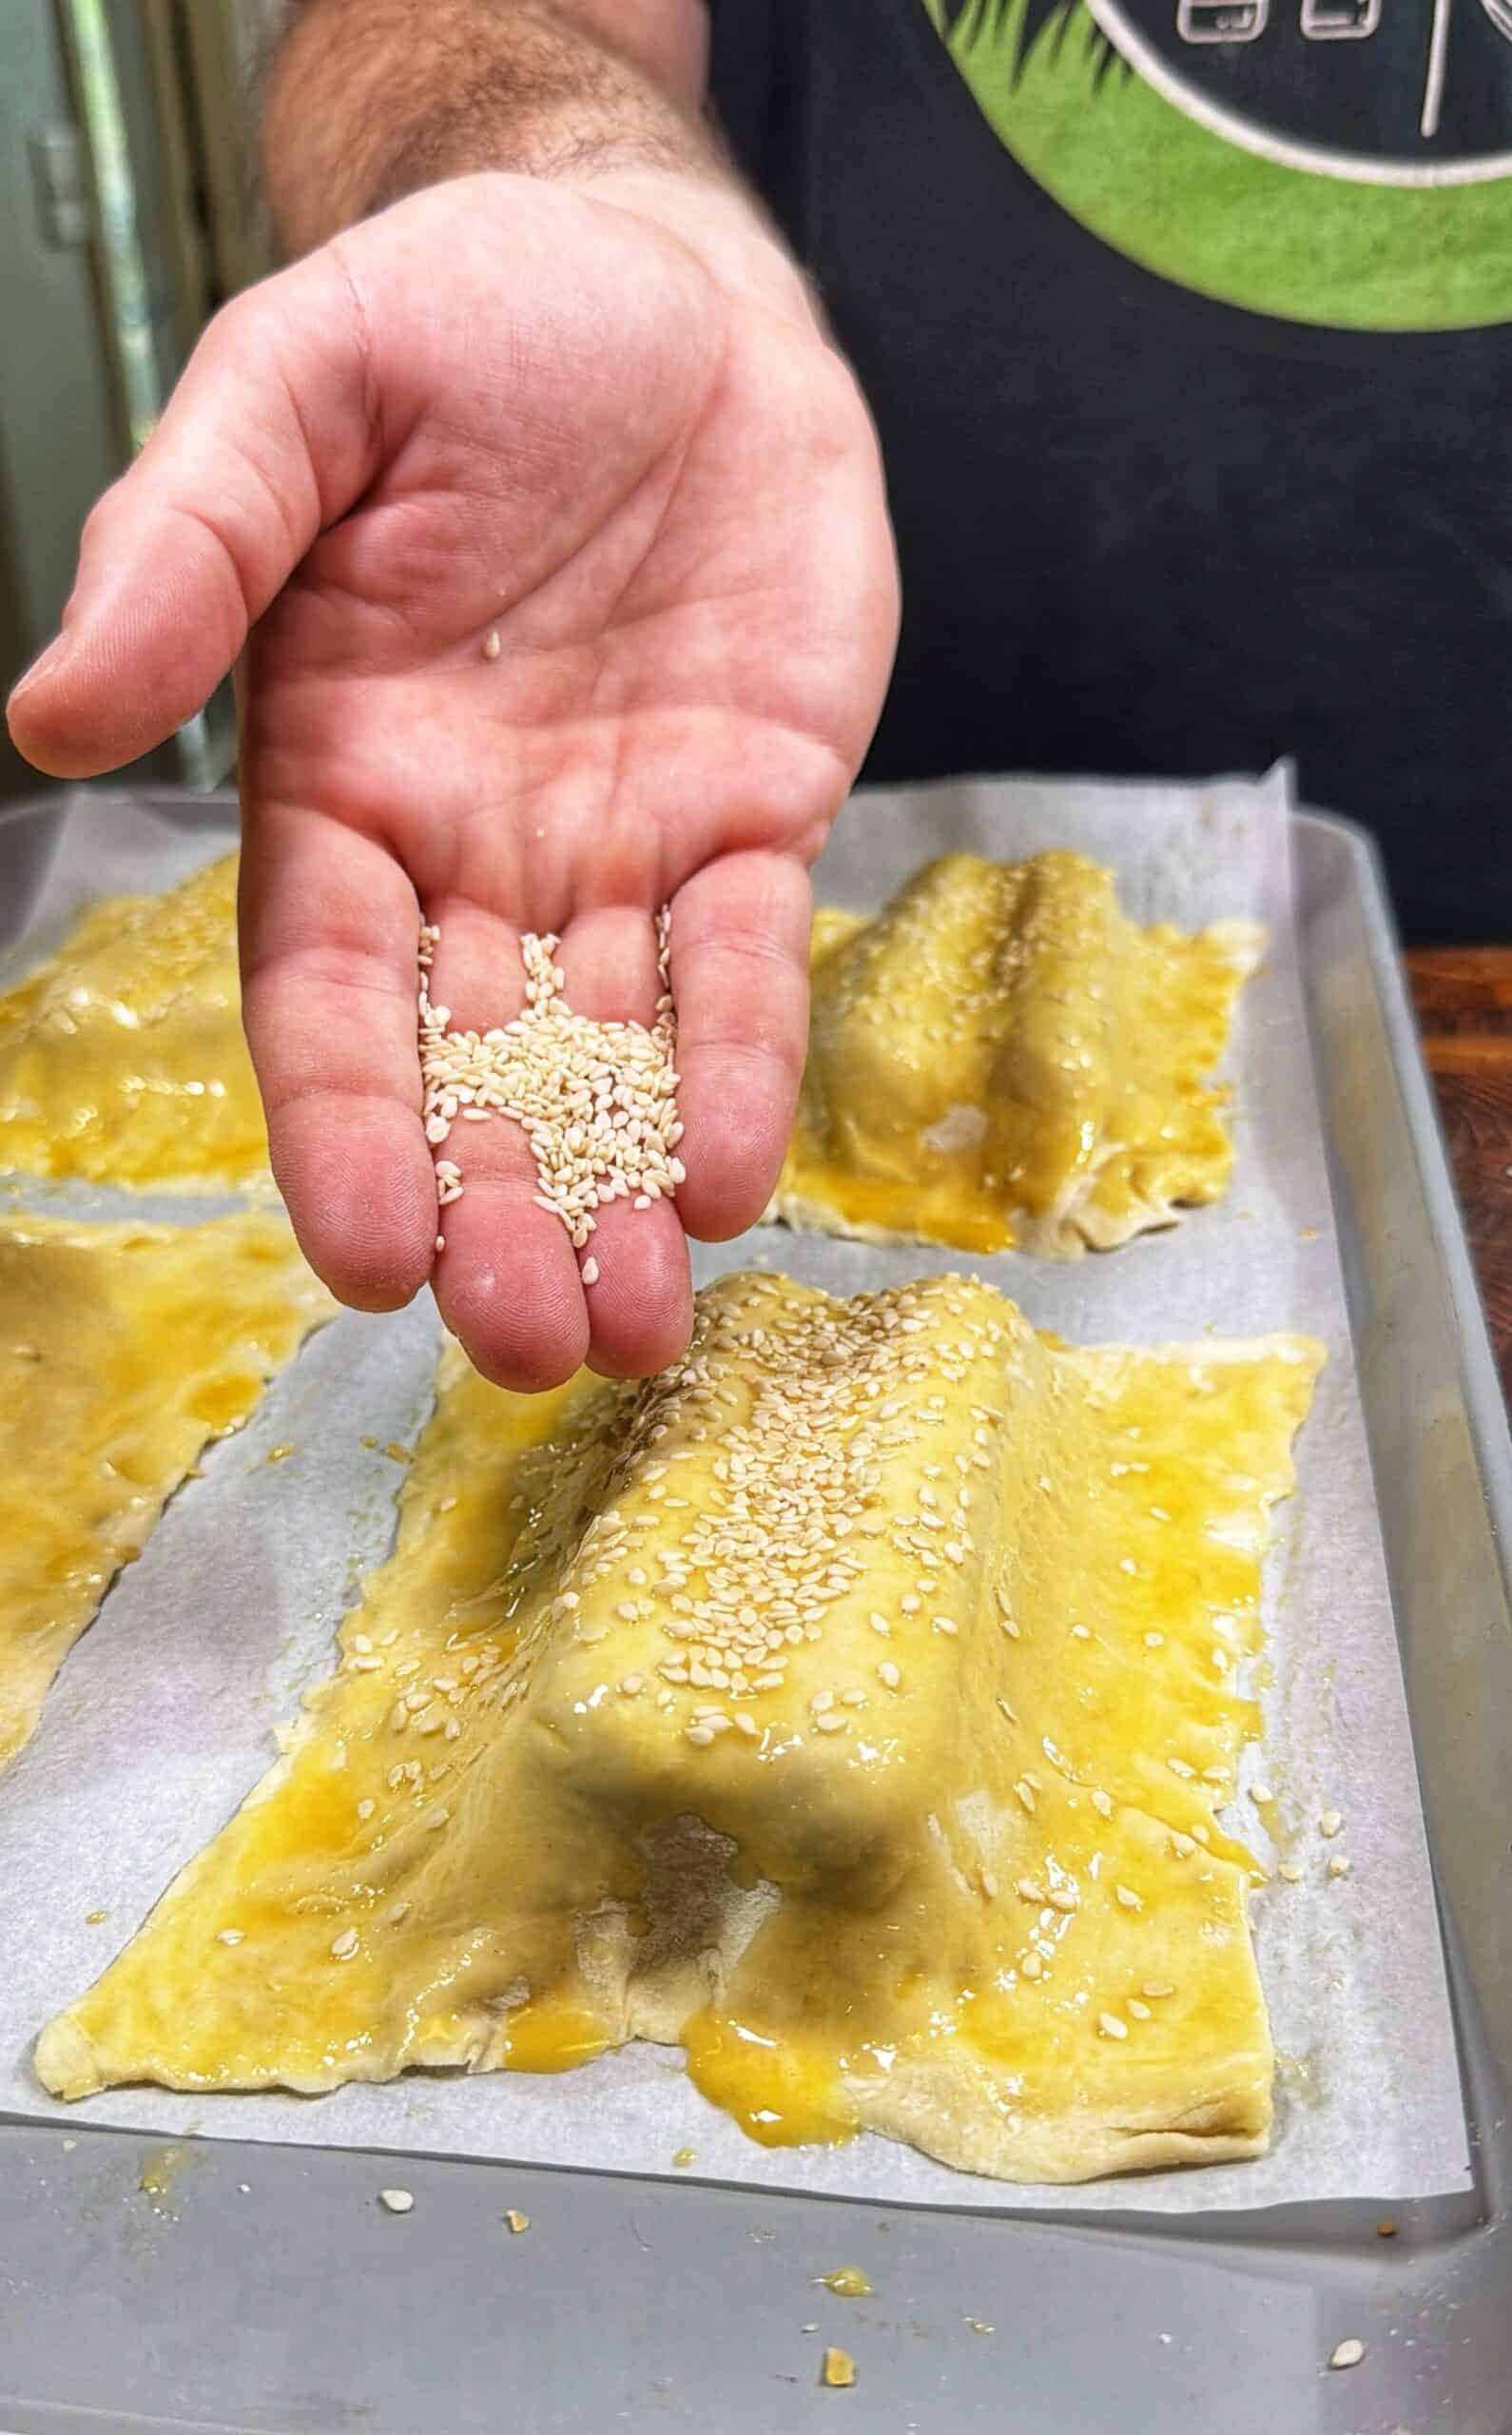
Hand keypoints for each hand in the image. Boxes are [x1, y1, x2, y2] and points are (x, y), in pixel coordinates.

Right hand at [6, 170, 897, 1388]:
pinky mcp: (755, 812)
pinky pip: (747, 963)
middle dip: (501, 1212)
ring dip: (625, 1194)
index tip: (364, 1257)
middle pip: (476, 1069)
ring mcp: (619, 847)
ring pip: (616, 1057)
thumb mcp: (297, 396)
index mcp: (338, 784)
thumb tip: (54, 716)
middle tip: (533, 1346)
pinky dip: (741, 1068)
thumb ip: (188, 549)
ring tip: (640, 1327)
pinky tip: (737, 1178)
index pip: (329, 995)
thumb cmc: (460, 321)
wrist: (662, 277)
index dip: (347, 1129)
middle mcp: (472, 852)